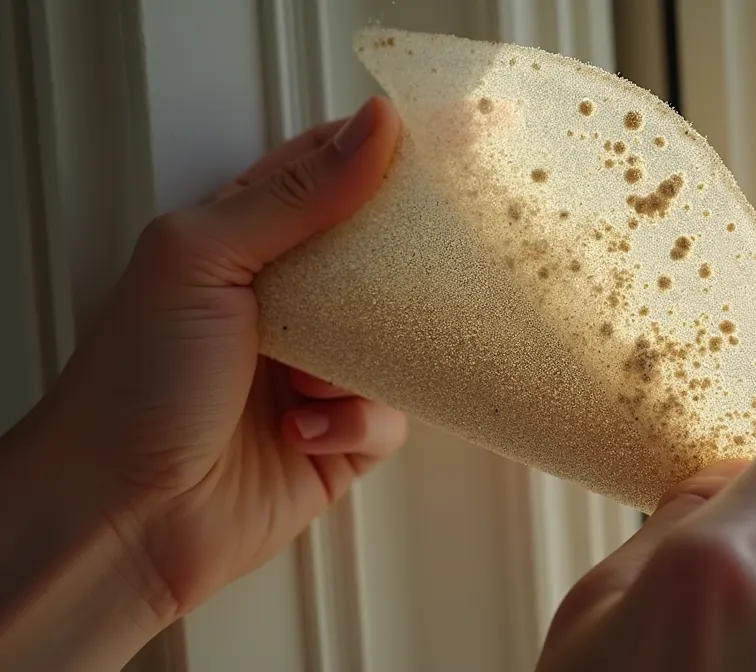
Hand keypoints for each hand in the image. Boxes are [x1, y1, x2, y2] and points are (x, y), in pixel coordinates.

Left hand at [4, 97, 403, 630]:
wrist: (123, 518)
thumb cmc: (135, 385)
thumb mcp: (203, 261)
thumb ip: (295, 196)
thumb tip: (377, 125)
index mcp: (244, 242)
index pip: (326, 172)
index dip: (384, 150)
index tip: (450, 140)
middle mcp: (286, 302)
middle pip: (378, 254)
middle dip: (408, 256)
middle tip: (441, 250)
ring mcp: (315, 369)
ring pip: (398, 338)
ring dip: (366, 356)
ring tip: (311, 375)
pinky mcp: (338, 438)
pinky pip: (389, 416)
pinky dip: (353, 422)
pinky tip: (303, 430)